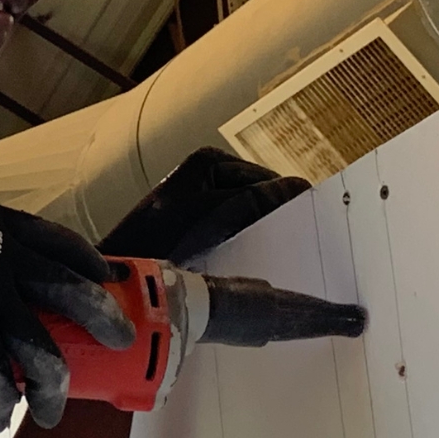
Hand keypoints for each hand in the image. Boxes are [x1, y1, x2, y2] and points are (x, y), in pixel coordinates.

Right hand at [0, 190, 133, 432]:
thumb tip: (12, 291)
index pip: (53, 239)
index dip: (85, 261)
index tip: (106, 277)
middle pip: (67, 288)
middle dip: (102, 316)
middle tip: (121, 337)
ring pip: (42, 349)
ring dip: (52, 385)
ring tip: (52, 409)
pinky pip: (0, 380)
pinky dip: (0, 405)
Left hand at [98, 147, 309, 267]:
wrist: (122, 275)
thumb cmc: (159, 240)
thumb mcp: (211, 216)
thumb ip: (253, 201)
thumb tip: (300, 186)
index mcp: (210, 162)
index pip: (268, 180)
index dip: (290, 204)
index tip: (317, 230)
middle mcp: (208, 174)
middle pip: (261, 198)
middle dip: (278, 222)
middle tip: (304, 251)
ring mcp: (205, 200)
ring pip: (251, 218)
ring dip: (265, 238)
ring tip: (284, 261)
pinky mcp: (201, 226)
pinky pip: (236, 233)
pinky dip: (247, 247)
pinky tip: (256, 267)